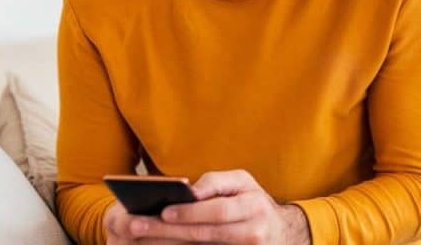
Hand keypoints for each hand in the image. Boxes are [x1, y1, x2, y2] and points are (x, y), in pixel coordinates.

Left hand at [116, 170, 310, 244]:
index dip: (191, 212)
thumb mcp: (244, 183)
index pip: (218, 210)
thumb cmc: (254, 203)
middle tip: (138, 226)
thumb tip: (190, 190)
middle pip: (205, 233)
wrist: (282, 234)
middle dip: (169, 231)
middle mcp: (253, 232)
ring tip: (144, 239)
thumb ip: (217, 182)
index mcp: (254, 206)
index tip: (164, 211)